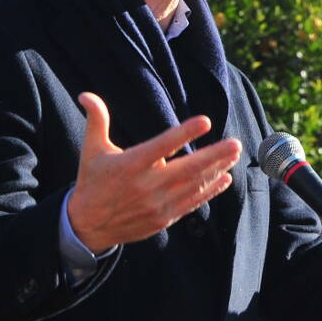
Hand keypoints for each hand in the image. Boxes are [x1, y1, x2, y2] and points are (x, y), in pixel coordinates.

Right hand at [65, 93, 242, 253]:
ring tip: (234, 156)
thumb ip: (96, 120)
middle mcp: (147, 185)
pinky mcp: (164, 218)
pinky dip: (210, 191)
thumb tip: (86, 94)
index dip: (184, 133)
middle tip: (235, 144)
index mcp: (131, 164)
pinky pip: (192, 203)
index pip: (162, 145)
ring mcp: (157, 204)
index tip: (205, 121)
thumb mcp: (91, 150)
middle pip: (188, 168)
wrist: (88, 226)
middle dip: (215, 155)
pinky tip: (224, 179)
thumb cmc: (92, 181)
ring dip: (217, 170)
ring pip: (194, 186)